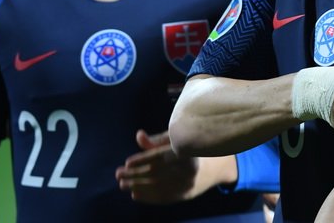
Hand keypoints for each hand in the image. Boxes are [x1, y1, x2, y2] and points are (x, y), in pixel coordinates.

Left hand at [116, 130, 237, 203]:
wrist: (215, 166)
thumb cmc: (190, 148)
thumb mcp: (176, 140)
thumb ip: (157, 140)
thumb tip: (139, 136)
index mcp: (186, 150)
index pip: (160, 157)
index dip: (142, 160)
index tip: (127, 162)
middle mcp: (189, 168)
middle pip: (157, 173)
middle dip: (135, 174)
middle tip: (119, 174)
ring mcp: (188, 183)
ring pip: (158, 186)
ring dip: (138, 186)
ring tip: (122, 184)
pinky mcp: (186, 195)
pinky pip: (164, 197)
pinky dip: (148, 196)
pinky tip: (135, 193)